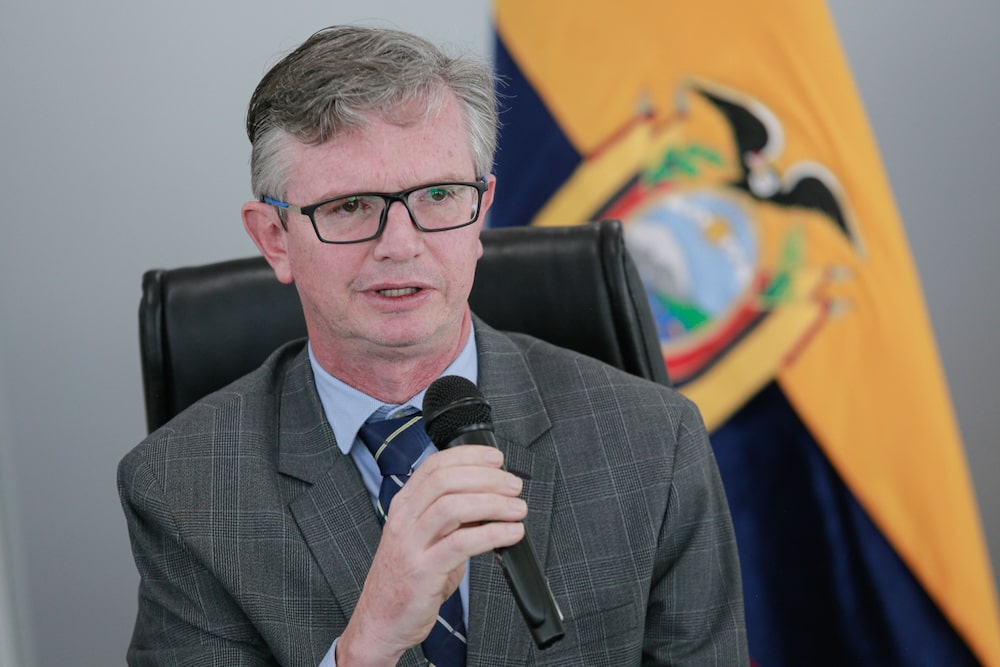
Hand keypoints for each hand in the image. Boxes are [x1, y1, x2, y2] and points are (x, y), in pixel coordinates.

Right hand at [336, 445, 526, 665]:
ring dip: (493, 503)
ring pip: (453, 506)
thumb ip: (454, 519)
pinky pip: (461, 543)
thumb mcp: (426, 540)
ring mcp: (410, 544)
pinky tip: (510, 534)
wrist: (380, 621)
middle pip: (447, 480)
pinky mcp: (422, 570)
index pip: (435, 465)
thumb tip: (490, 500)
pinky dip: (492, 534)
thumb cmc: (406, 580)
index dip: (469, 456)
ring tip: (517, 509)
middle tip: (513, 486)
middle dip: (487, 478)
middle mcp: (404, 520)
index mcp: (404, 506)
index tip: (496, 459)